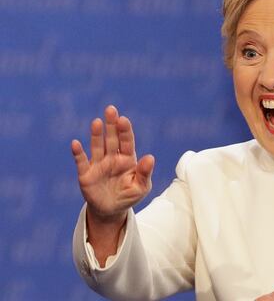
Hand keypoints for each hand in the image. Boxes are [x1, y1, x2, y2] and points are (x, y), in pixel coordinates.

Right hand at [71, 105, 154, 223]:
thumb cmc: (128, 196)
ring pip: (97, 146)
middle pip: (112, 138)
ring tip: (97, 122)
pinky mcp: (86, 174)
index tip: (123, 120)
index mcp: (127, 159)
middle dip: (111, 124)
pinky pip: (81, 162)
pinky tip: (75, 143)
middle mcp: (112, 158)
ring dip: (96, 134)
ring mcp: (98, 164)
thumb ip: (145, 173)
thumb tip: (150, 157)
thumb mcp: (141, 187)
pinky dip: (78, 153)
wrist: (110, 210)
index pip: (127, 141)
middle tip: (111, 109)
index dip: (125, 131)